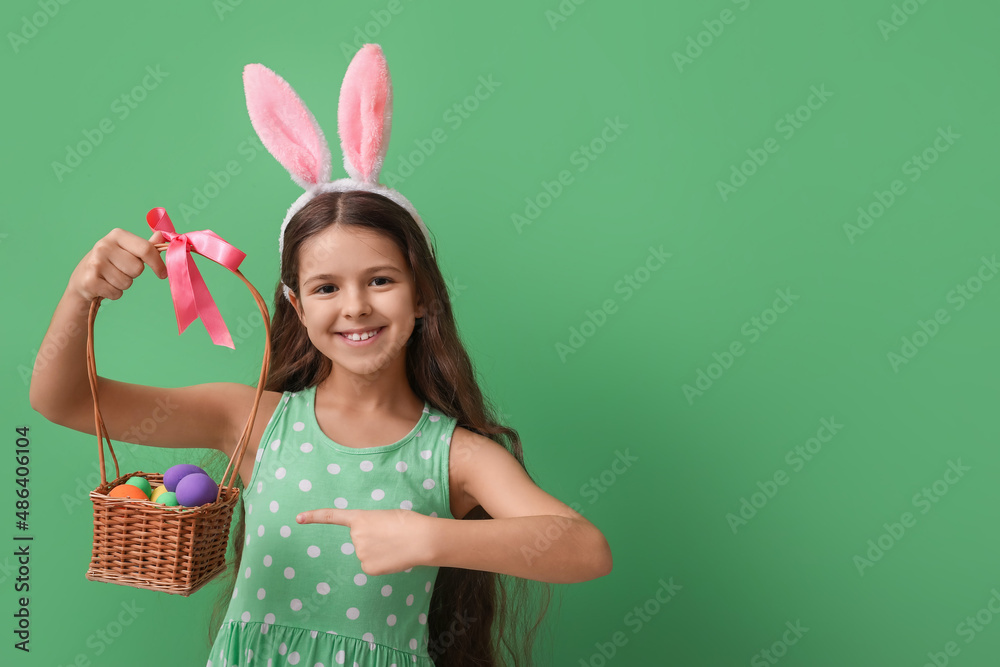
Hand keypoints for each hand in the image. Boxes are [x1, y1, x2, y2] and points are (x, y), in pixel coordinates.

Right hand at [68, 228, 167, 301]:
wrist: (81, 279)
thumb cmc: (110, 263)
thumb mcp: (127, 250)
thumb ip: (145, 246)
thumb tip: (162, 236)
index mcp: (117, 235)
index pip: (146, 249)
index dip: (158, 264)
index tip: (163, 273)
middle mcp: (104, 245)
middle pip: (138, 269)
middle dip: (134, 274)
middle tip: (121, 271)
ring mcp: (95, 262)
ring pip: (127, 282)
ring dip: (123, 285)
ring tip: (111, 278)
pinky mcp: (89, 280)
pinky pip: (116, 293)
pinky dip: (114, 294)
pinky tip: (104, 286)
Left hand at [296, 508, 435, 575]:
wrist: (421, 539)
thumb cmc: (408, 523)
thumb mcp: (386, 517)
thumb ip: (372, 527)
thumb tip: (371, 544)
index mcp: (360, 518)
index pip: (332, 516)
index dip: (314, 517)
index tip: (298, 518)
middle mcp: (355, 536)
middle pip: (359, 539)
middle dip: (372, 538)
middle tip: (390, 535)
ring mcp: (360, 553)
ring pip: (366, 553)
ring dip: (378, 550)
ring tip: (395, 544)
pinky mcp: (368, 568)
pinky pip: (371, 565)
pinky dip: (381, 562)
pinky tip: (393, 556)